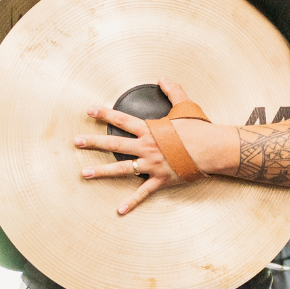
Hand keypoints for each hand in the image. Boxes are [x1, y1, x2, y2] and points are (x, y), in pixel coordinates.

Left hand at [74, 78, 210, 214]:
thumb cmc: (199, 128)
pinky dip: (131, 202)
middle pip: (115, 143)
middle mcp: (147, 147)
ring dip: (102, 171)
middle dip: (94, 142)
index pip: (122, 119)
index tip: (89, 110)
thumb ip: (173, 90)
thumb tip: (163, 78)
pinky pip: (143, 193)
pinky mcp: (160, 179)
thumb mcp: (185, 105)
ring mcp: (152, 165)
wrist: (212, 149)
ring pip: (122, 168)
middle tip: (77, 142)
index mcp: (150, 129)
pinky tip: (119, 210)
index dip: (104, 113)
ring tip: (84, 173)